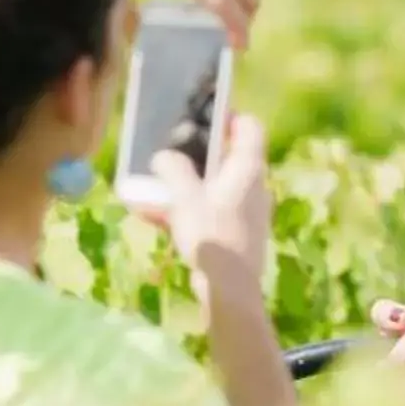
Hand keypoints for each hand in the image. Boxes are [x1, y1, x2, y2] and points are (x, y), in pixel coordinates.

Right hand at [140, 111, 273, 297]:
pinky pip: (209, 213)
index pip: (249, 127)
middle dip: (196, 156)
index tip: (204, 118)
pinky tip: (151, 217)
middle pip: (228, 158)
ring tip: (150, 190)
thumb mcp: (185, 196)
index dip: (229, 116)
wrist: (228, 289)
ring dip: (184, 187)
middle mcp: (254, 186)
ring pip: (214, 188)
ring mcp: (247, 212)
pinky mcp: (237, 234)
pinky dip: (186, 211)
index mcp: (248, 168)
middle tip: (170, 153)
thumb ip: (172, 170)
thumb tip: (164, 157)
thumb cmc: (211, 234)